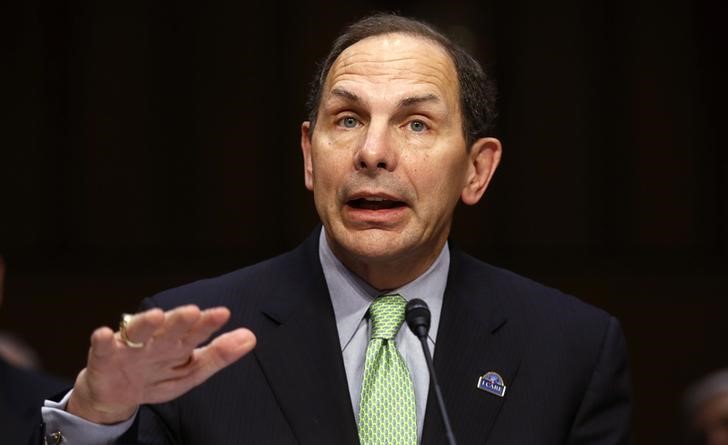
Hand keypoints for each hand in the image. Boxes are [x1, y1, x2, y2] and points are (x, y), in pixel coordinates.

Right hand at [67, 305, 255, 423]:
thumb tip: (250, 337)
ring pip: (137, 332)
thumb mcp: (191, 371)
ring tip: (156, 316)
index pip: (195, 332)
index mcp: (178, 343)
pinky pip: (101, 348)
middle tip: (192, 312)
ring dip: (145, 323)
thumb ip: (219, 355)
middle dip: (179, 320)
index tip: (222, 314)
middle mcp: (155, 339)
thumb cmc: (157, 376)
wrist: (116, 396)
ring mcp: (129, 346)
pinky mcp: (104, 356)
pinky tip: (103, 334)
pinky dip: (101, 341)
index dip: (208, 324)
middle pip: (168, 328)